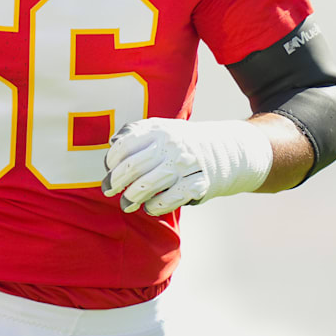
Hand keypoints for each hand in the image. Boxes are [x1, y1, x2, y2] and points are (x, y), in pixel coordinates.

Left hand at [102, 118, 273, 216]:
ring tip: (126, 204)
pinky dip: (154, 207)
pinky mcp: (197, 185)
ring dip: (132, 198)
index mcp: (160, 130)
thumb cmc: (184, 142)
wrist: (227, 150)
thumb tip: (112, 144)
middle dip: (115, 182)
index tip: (108, 170)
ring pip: (147, 186)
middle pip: (132, 167)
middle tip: (109, 191)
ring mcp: (185, 165)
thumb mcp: (163, 128)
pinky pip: (168, 201)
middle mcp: (172, 146)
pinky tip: (149, 207)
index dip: (111, 160)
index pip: (125, 146)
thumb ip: (138, 133)